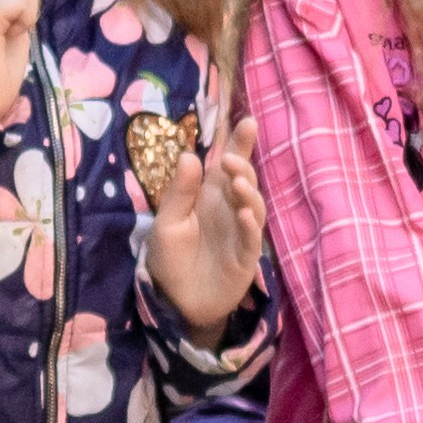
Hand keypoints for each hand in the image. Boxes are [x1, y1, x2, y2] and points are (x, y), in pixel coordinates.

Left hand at [145, 115, 263, 348]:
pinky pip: (252, 239)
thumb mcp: (168, 222)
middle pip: (245, 181)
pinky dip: (250, 226)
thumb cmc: (170, 259)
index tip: (247, 120)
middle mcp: (229, 210)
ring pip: (253, 206)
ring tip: (236, 183)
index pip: (228, 165)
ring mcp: (240, 233)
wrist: (175, 302)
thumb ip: (180, 192)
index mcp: (210, 197)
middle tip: (231, 159)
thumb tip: (190, 155)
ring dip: (248, 192)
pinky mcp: (245, 258)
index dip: (240, 143)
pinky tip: (244, 216)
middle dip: (243, 166)